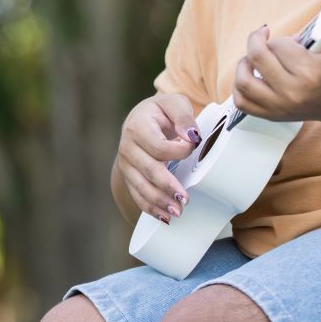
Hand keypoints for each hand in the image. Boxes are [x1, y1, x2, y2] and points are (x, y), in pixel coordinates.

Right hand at [116, 93, 198, 222]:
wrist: (141, 118)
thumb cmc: (161, 111)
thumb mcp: (175, 104)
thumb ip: (184, 117)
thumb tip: (191, 136)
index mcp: (138, 126)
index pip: (158, 146)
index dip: (178, 151)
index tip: (194, 147)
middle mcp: (127, 147)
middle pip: (148, 170)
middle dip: (167, 186)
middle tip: (185, 199)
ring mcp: (126, 164)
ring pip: (141, 186)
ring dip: (159, 202)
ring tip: (177, 212)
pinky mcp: (129, 176)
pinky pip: (137, 194)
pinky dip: (150, 207)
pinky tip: (164, 217)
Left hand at [231, 26, 320, 122]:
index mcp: (311, 73)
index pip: (279, 45)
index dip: (283, 39)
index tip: (293, 42)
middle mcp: (293, 92)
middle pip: (258, 57)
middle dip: (258, 41)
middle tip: (265, 38)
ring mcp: (279, 107)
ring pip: (244, 80)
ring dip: (244, 63)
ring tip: (254, 57)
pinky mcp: (271, 116)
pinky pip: (241, 101)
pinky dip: (240, 86)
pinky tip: (251, 76)